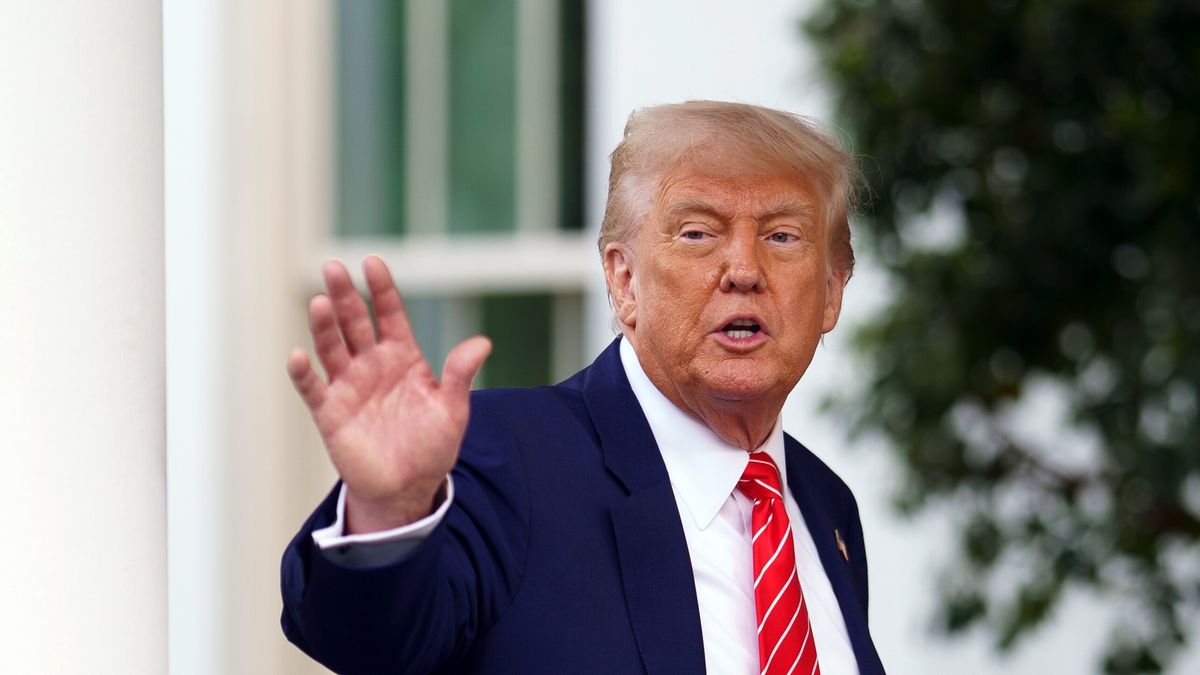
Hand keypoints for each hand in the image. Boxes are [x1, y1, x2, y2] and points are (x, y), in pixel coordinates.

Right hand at [287, 256, 490, 533]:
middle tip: (334, 267)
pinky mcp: (330, 412)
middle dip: (345, 295)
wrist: (408, 488)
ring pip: (332, 347)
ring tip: (319, 302)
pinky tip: (298, 355)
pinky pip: (313, 388)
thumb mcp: (453, 409)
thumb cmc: (432, 446)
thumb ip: (460, 375)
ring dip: (324, 325)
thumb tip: (483, 343)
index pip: (390, 314)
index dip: (381, 289)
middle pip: (355, 322)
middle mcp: (372, 364)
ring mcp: (348, 386)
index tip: (373, 262)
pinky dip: (303, 373)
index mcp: (402, 357)